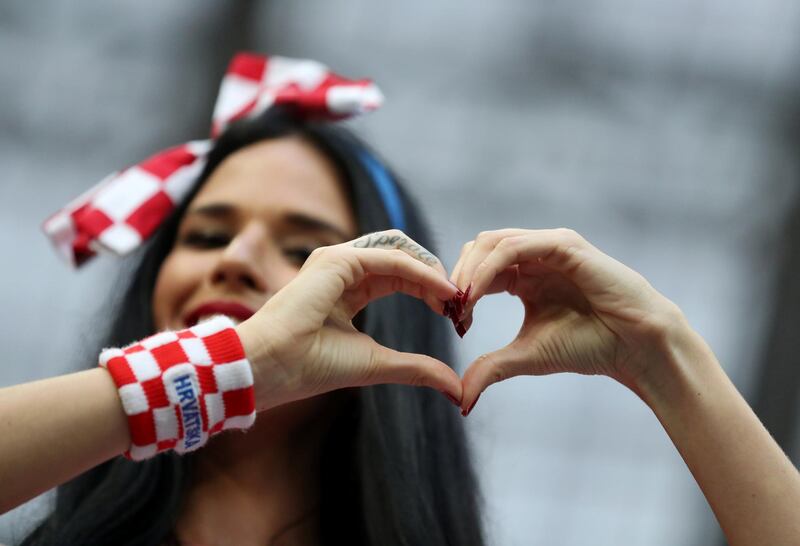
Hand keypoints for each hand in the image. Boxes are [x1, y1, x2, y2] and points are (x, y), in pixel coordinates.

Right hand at [237, 229, 461, 409]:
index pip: (398, 277)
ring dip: (431, 271)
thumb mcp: (377, 364)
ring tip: (452, 296)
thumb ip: (416, 369)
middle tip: (458, 303)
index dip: (428, 290)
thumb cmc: (311, 366)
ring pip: (399, 251)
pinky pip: (390, 258)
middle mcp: (342, 270)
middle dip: (434, 278)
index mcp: (347, 290)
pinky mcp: (335, 261)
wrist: (272, 368)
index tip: (452, 313)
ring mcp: (337, 262)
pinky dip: (419, 272)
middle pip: (402, 259)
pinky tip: (440, 291)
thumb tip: (456, 388)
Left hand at [450, 228, 685, 413]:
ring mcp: (548, 246)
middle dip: (457, 275)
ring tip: (460, 303)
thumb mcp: (527, 356)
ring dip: (469, 271)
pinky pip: (514, 247)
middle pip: (478, 248)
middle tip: (449, 309)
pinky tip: (477, 294)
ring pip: (492, 242)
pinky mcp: (563, 245)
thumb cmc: (588, 346)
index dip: (456, 289)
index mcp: (523, 276)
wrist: (634, 346)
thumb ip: (491, 368)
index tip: (449, 319)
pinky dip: (489, 268)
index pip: (476, 268)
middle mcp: (533, 255)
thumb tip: (459, 399)